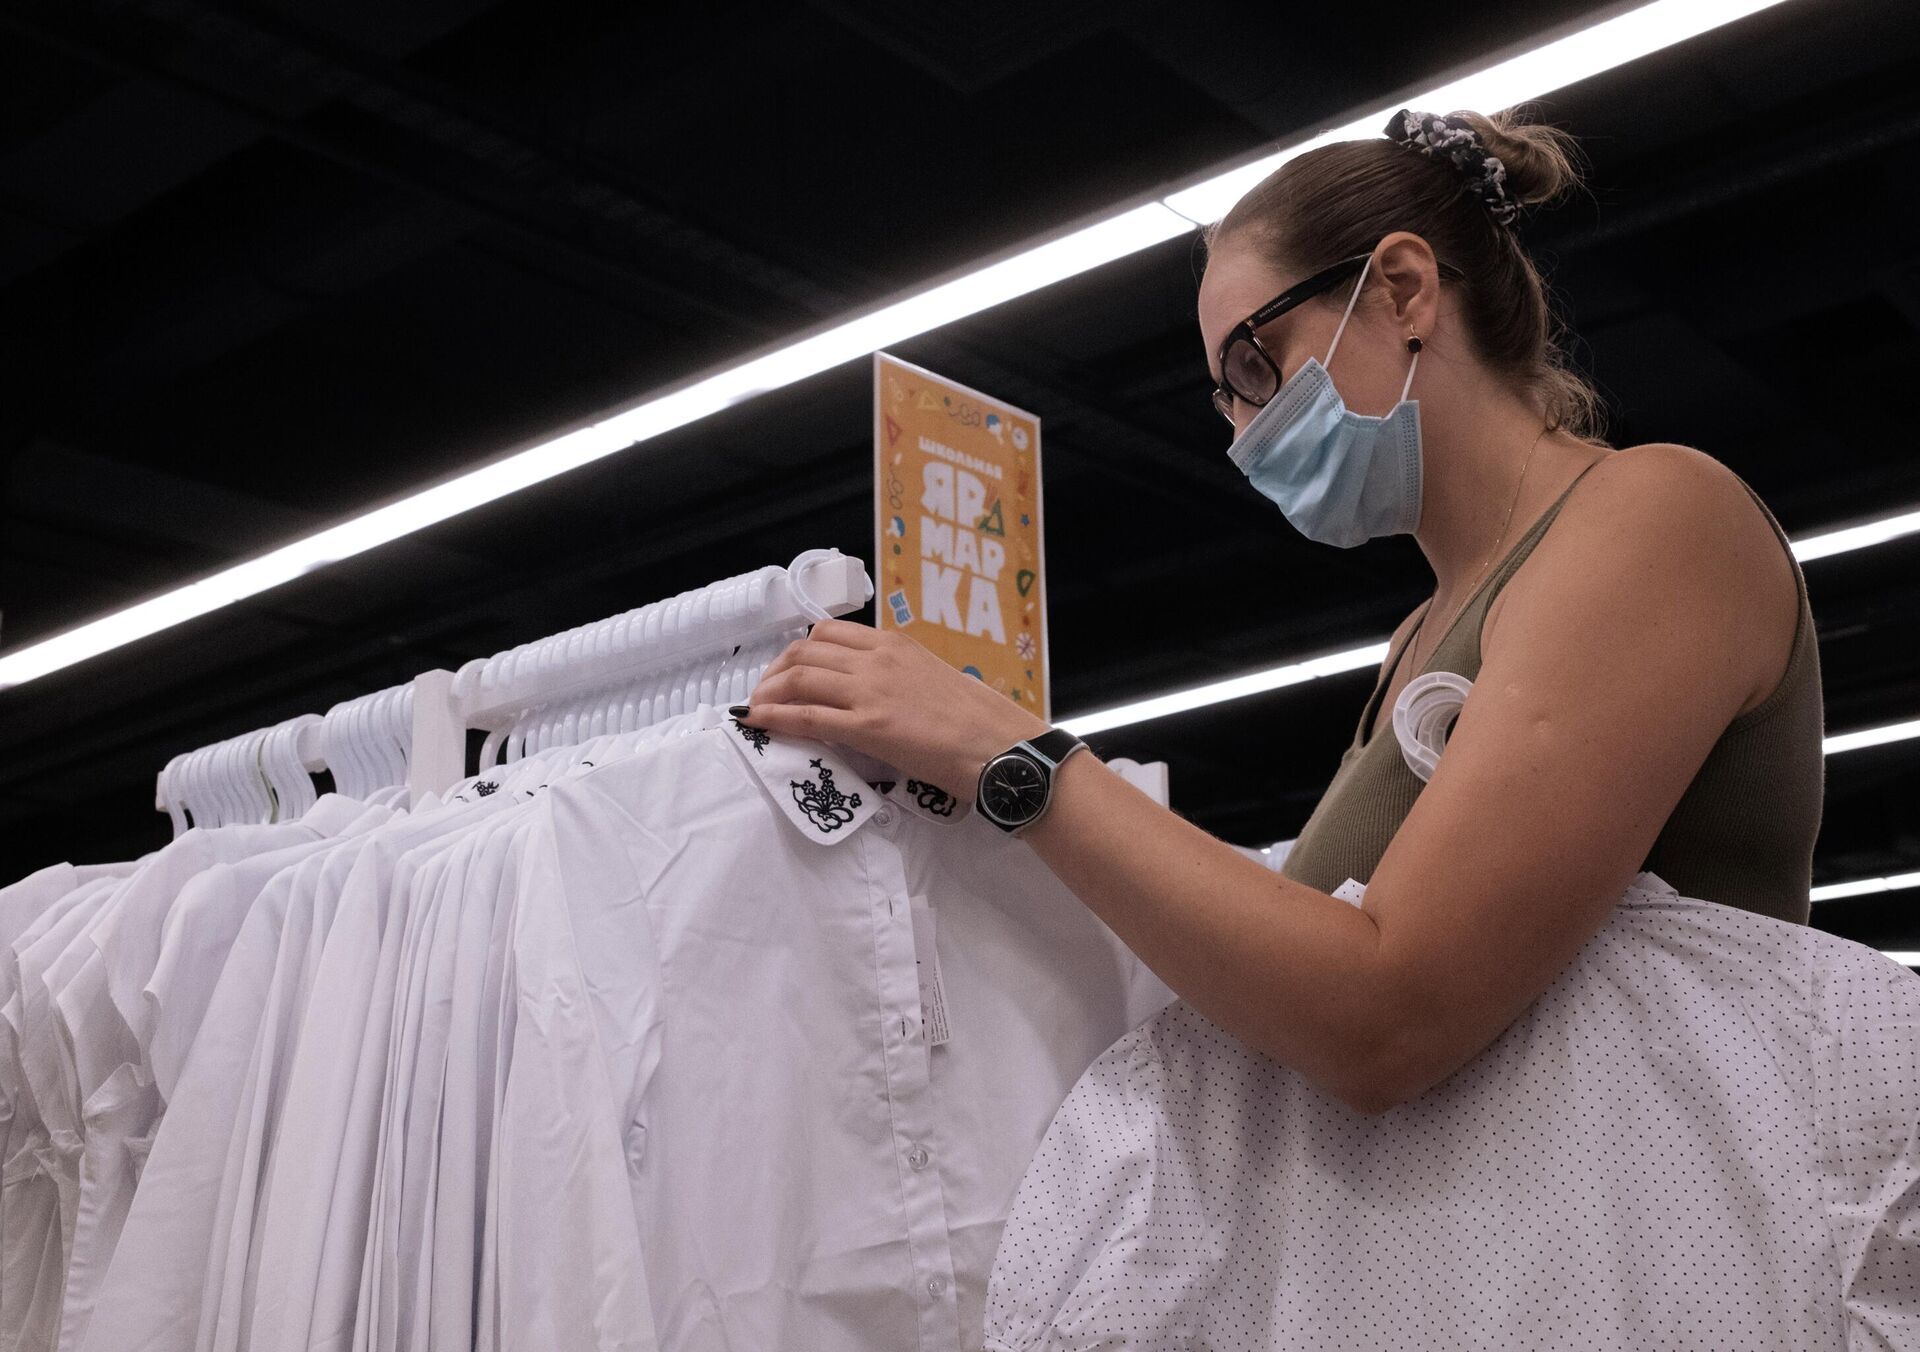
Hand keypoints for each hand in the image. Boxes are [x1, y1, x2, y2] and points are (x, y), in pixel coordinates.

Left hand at [739, 619, 1051, 802]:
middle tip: (764, 693)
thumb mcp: (933, 678)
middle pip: (805, 651)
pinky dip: (775, 717)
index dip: (798, 650)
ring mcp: (870, 691)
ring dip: (768, 692)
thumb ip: (898, 676)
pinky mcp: (868, 727)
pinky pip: (807, 716)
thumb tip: (872, 691)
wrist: (999, 746)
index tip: (787, 670)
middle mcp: (877, 659)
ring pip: (799, 677)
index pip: (829, 633)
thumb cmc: (978, 720)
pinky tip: (757, 724)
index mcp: (895, 644)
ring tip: (755, 710)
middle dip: (775, 671)